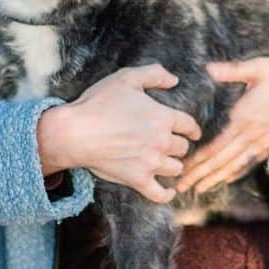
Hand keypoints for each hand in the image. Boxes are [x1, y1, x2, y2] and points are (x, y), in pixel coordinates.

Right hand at [37, 64, 201, 202]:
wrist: (76, 133)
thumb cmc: (98, 103)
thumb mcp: (126, 78)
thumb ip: (154, 74)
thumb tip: (174, 80)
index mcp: (163, 117)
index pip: (189, 126)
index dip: (192, 129)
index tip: (193, 133)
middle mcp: (162, 141)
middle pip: (183, 148)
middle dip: (180, 145)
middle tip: (174, 146)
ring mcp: (151, 163)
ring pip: (176, 169)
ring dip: (174, 165)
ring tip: (169, 163)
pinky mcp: (137, 180)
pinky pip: (159, 194)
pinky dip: (167, 195)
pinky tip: (169, 192)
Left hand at [176, 53, 268, 195]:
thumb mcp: (258, 67)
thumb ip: (232, 71)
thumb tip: (209, 68)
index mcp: (245, 118)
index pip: (216, 146)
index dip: (197, 160)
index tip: (182, 169)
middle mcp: (253, 135)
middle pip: (221, 161)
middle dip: (200, 175)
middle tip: (180, 188)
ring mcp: (264, 141)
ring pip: (235, 165)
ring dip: (215, 178)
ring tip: (199, 189)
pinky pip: (251, 161)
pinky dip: (237, 171)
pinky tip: (228, 178)